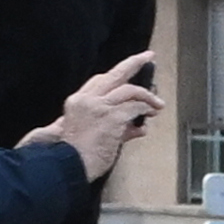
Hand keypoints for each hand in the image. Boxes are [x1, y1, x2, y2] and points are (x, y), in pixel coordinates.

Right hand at [29, 52, 161, 175]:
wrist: (65, 166)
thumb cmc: (73, 155)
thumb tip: (136, 128)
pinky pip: (136, 107)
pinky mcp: (111, 118)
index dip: (117, 74)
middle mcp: (87, 100)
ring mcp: (99, 107)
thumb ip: (114, 128)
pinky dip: (146, 109)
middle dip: (134, 63)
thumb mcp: (88, 135)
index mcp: (77, 102)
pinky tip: (151, 114)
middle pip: (115, 75)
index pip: (100, 81)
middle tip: (148, 57)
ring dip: (148, 96)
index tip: (130, 69)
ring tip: (158, 104)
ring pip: (130, 90)